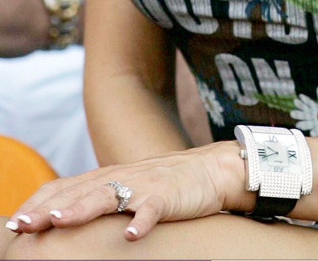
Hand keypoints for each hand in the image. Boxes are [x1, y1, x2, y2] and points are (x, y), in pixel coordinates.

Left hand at [5, 142, 241, 241]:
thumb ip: (98, 196)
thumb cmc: (164, 183)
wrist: (209, 170)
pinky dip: (142, 222)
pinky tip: (132, 235)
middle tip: (24, 226)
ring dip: (82, 208)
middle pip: (78, 191)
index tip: (16, 221)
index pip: (65, 186)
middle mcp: (121, 178)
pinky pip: (153, 209)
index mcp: (108, 177)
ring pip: (108, 195)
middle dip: (49, 209)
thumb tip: (63, 213)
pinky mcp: (167, 196)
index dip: (39, 202)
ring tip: (60, 221)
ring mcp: (143, 186)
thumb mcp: (126, 187)